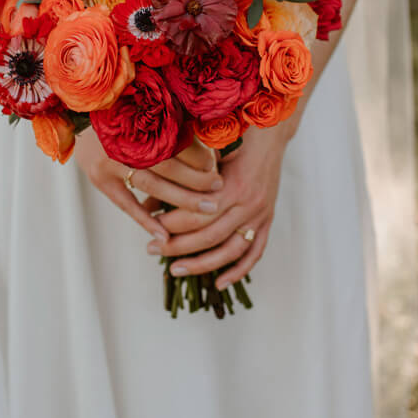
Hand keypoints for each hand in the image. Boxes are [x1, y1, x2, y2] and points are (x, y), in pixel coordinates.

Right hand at [73, 131, 222, 242]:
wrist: (80, 119)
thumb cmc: (125, 117)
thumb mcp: (146, 116)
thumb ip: (175, 130)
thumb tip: (215, 153)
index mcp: (139, 120)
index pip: (178, 141)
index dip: (201, 156)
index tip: (218, 167)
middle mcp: (125, 140)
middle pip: (169, 165)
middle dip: (197, 180)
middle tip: (219, 189)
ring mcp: (110, 161)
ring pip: (152, 184)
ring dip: (182, 200)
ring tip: (208, 209)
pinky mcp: (100, 179)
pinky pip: (127, 204)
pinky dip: (146, 220)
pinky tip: (165, 236)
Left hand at [148, 125, 290, 288]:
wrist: (271, 133)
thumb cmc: (234, 137)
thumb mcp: (206, 153)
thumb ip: (180, 178)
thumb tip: (146, 202)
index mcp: (233, 185)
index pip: (196, 214)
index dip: (171, 224)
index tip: (150, 229)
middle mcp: (249, 203)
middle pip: (210, 236)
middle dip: (178, 246)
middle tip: (152, 249)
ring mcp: (260, 214)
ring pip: (231, 251)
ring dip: (202, 265)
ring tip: (175, 270)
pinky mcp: (268, 220)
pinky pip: (255, 252)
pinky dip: (238, 271)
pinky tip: (219, 283)